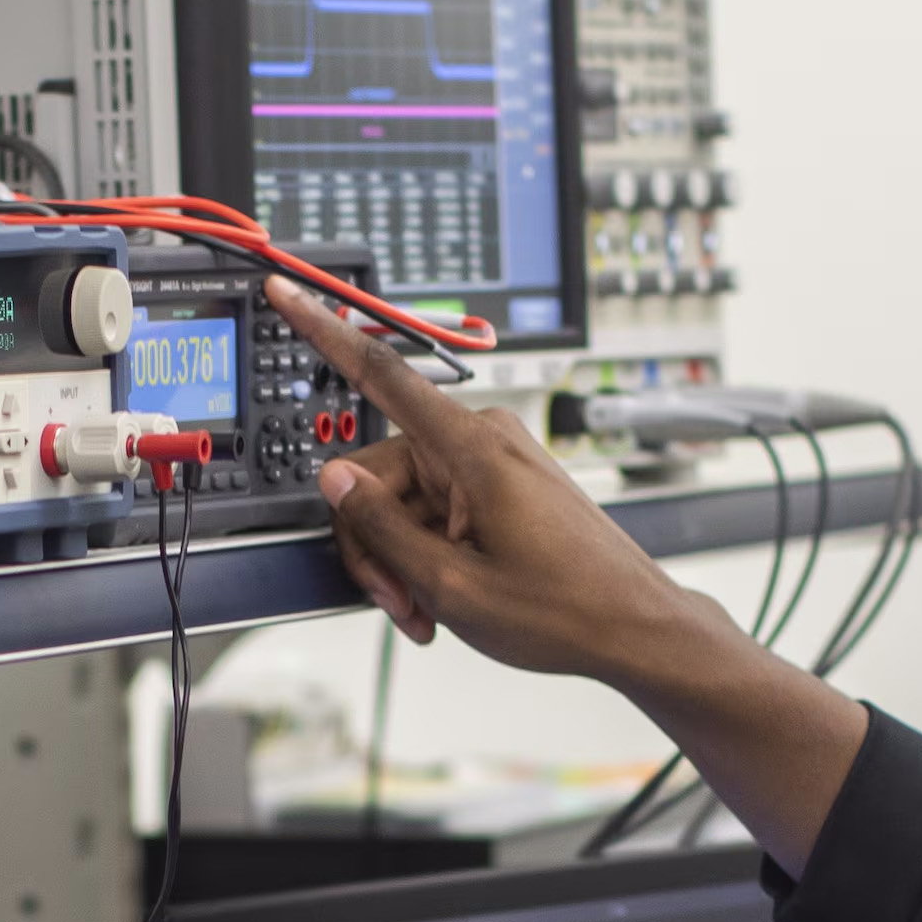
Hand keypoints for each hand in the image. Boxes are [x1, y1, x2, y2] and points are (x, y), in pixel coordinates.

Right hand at [273, 284, 743, 690]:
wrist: (634, 629)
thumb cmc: (565, 609)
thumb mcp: (451, 583)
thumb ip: (381, 526)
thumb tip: (336, 479)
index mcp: (470, 448)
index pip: (379, 374)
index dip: (323, 330)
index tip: (287, 292)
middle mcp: (482, 440)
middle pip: (379, 472)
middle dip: (375, 543)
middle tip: (398, 603)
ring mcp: (494, 461)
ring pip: (405, 500)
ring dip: (403, 561)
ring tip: (428, 612)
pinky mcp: (502, 484)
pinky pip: (437, 508)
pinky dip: (429, 556)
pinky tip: (443, 599)